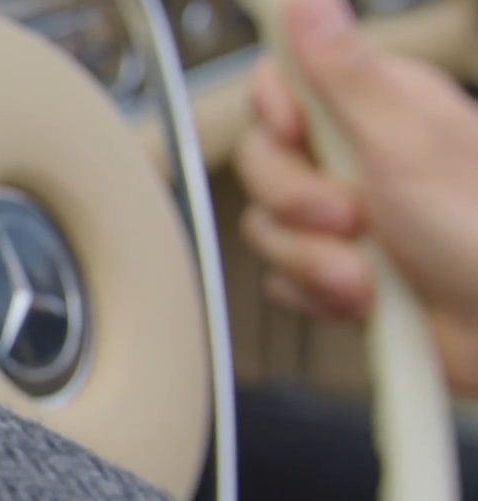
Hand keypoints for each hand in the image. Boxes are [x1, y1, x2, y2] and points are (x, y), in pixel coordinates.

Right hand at [234, 0, 477, 392]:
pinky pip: (283, 278)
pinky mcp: (337, 271)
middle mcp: (358, 156)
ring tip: (364, 278)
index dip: (274, 110)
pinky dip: (316, 294)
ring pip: (268, 225)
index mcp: (379, 106)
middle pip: (262, 159)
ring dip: (311, 260)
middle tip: (348, 218)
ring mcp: (346, 217)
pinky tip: (362, 301)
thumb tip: (306, 2)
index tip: (296, 134)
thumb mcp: (406, 144)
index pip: (282, 81)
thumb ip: (344, 74)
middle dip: (294, 203)